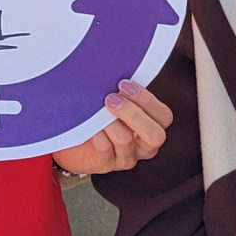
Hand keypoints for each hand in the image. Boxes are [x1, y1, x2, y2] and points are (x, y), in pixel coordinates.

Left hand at [50, 80, 172, 175]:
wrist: (72, 138)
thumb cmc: (97, 115)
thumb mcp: (116, 101)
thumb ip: (125, 92)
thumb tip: (119, 69)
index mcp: (151, 126)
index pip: (163, 116)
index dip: (146, 100)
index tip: (124, 85)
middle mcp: (143, 145)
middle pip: (155, 135)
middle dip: (133, 113)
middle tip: (111, 99)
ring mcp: (126, 157)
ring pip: (126, 140)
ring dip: (109, 121)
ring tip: (95, 111)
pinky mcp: (106, 165)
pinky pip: (104, 149)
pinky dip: (96, 134)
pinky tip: (88, 126)